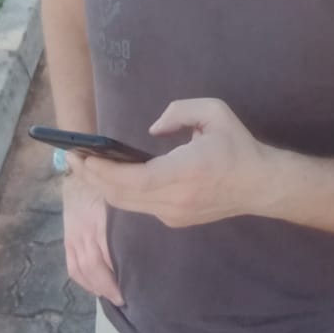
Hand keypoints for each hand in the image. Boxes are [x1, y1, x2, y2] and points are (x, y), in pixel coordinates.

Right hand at [62, 166, 123, 303]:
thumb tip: (153, 233)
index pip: (106, 253)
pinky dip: (83, 281)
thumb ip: (133, 215)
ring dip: (96, 286)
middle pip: (94, 266)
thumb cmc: (110, 182)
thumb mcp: (122, 197)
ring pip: (81, 269)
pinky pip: (72, 266)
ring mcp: (74, 235)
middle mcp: (84, 230)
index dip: (116, 272)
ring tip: (112, 297)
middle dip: (108, 285)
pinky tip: (95, 289)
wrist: (82, 167)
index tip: (133, 285)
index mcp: (100, 220)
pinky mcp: (68, 239)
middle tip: (125, 299)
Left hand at [83, 98, 276, 228]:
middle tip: (73, 157)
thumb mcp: (215, 113)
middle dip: (92, 177)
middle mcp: (175, 200)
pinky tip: (113, 177)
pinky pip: (140, 207)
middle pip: (120, 196)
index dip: (102, 171)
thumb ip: (179, 112)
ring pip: (126, 205)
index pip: (132, 180)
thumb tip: (152, 130)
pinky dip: (121, 193)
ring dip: (103, 187)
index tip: (81, 155)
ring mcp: (174, 215)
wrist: (260, 185)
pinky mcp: (175, 221)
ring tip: (86, 166)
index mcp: (184, 173)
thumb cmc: (237, 146)